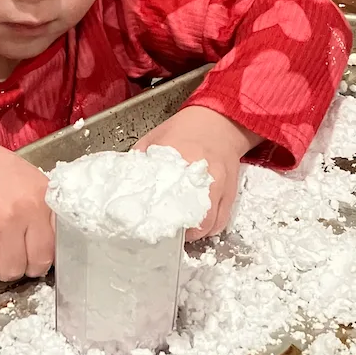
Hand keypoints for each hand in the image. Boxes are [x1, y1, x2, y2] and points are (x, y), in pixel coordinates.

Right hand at [0, 137, 53, 279]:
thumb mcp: (32, 183)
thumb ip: (45, 212)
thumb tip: (51, 248)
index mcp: (45, 199)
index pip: (58, 246)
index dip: (46, 258)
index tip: (36, 258)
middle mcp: (28, 211)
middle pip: (36, 264)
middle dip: (25, 268)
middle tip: (14, 258)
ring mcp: (2, 222)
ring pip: (11, 270)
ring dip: (2, 269)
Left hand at [134, 106, 259, 240]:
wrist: (221, 121)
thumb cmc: (187, 128)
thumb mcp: (157, 137)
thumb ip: (141, 157)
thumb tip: (125, 180)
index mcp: (179, 159)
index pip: (165, 194)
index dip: (158, 215)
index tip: (150, 224)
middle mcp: (202, 174)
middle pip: (193, 217)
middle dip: (180, 231)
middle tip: (167, 233)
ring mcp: (220, 184)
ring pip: (211, 223)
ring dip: (197, 233)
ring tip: (183, 234)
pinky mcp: (231, 190)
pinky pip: (223, 218)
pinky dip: (211, 228)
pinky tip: (200, 227)